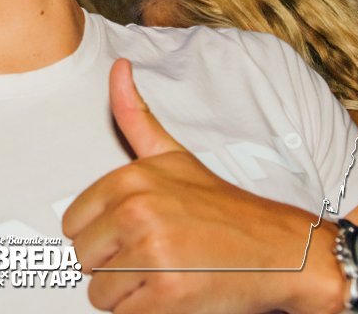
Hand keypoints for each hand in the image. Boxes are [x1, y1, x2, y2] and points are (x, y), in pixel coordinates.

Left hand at [62, 59, 341, 313]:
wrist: (283, 250)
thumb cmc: (224, 208)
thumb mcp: (174, 156)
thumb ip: (135, 116)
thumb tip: (118, 67)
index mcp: (130, 179)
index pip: (73, 225)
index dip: (104, 236)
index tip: (139, 232)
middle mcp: (136, 211)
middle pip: (84, 260)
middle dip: (115, 266)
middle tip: (158, 255)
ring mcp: (151, 252)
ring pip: (100, 293)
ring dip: (131, 294)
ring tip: (169, 273)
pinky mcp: (167, 294)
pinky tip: (176, 295)